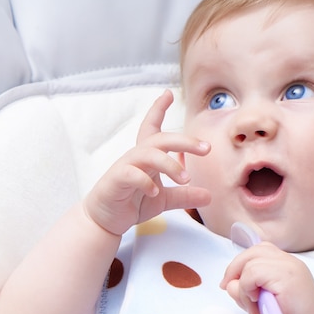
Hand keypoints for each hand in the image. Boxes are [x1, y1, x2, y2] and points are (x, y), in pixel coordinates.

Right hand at [84, 90, 211, 235]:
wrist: (105, 220)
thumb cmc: (132, 202)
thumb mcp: (163, 199)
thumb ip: (184, 195)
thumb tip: (209, 196)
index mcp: (147, 156)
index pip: (152, 127)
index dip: (158, 109)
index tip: (168, 94)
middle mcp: (136, 156)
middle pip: (160, 139)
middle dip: (184, 140)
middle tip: (206, 148)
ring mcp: (125, 167)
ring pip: (149, 154)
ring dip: (170, 165)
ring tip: (185, 179)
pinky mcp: (116, 180)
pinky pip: (131, 174)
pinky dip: (145, 182)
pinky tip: (155, 191)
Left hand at [220, 242, 313, 313]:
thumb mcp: (259, 300)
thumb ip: (243, 289)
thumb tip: (229, 284)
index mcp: (283, 261)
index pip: (256, 251)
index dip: (238, 264)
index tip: (229, 283)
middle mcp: (287, 260)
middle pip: (251, 252)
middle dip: (234, 269)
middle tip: (228, 288)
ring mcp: (288, 266)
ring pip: (250, 263)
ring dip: (243, 286)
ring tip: (251, 304)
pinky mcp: (286, 277)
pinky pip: (254, 273)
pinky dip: (247, 288)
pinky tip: (255, 303)